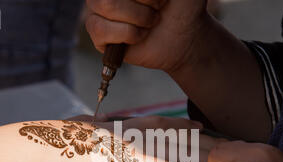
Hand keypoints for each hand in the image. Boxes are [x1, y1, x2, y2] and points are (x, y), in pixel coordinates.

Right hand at [24, 116, 218, 161]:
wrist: (41, 149)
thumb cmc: (52, 145)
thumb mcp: (77, 135)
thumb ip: (93, 135)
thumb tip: (95, 136)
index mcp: (119, 127)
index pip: (157, 124)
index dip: (179, 126)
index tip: (197, 127)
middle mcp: (131, 134)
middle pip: (173, 134)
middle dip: (198, 138)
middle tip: (220, 140)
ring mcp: (133, 149)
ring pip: (175, 150)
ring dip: (200, 155)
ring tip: (223, 159)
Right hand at [85, 0, 209, 72]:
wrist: (185, 37)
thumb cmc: (183, 5)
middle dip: (145, 0)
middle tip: (156, 8)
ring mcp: (97, 8)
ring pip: (107, 5)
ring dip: (138, 17)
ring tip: (149, 22)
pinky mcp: (97, 33)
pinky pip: (101, 29)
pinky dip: (129, 34)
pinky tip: (139, 35)